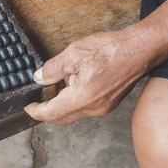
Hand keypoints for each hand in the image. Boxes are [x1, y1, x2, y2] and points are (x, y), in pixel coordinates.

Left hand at [24, 28, 150, 124]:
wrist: (140, 49)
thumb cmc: (110, 49)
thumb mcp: (73, 54)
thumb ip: (52, 68)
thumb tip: (39, 78)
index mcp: (82, 98)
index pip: (52, 114)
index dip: (36, 112)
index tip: (28, 107)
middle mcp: (93, 108)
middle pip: (62, 118)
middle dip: (48, 109)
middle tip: (37, 99)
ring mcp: (103, 107)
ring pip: (74, 112)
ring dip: (62, 101)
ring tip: (60, 80)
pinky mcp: (109, 103)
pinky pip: (86, 107)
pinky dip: (75, 98)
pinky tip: (75, 80)